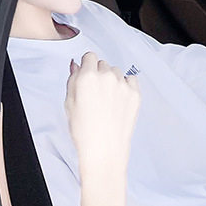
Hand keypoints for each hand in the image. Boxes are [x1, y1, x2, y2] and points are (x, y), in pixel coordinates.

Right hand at [64, 52, 140, 173]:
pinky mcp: (136, 94)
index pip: (90, 56)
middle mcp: (107, 77)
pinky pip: (131, 80)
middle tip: (96, 93)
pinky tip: (119, 100)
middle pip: (103, 64)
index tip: (86, 76)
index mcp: (88, 77)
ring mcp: (123, 85)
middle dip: (99, 73)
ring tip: (108, 99)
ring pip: (117, 72)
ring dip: (112, 80)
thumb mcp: (69, 103)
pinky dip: (126, 86)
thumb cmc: (83, 129)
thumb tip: (76, 65)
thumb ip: (73, 79)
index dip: (87, 66)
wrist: (104, 149)